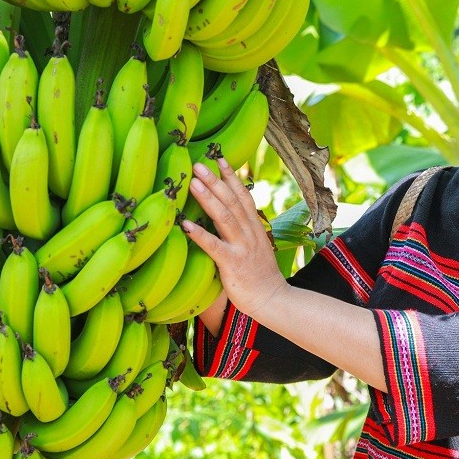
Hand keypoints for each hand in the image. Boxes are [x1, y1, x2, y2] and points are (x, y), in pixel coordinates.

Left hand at [180, 158, 288, 315]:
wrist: (272, 299)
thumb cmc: (260, 275)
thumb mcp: (255, 247)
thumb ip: (244, 230)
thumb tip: (228, 215)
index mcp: (254, 227)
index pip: (243, 196)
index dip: (231, 177)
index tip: (220, 159)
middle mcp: (249, 233)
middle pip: (232, 201)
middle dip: (215, 181)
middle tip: (199, 164)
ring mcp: (242, 247)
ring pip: (224, 217)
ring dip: (208, 198)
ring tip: (193, 183)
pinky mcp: (232, 263)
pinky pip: (214, 246)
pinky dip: (199, 234)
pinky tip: (185, 224)